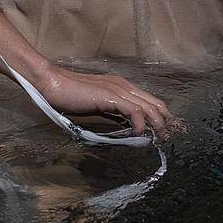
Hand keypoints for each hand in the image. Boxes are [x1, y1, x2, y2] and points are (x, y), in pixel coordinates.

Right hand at [40, 64, 183, 137]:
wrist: (54, 84)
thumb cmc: (71, 95)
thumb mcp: (99, 105)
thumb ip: (114, 113)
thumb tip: (127, 127)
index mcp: (122, 86)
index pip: (150, 100)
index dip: (160, 115)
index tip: (163, 130)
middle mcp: (124, 85)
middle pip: (155, 103)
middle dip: (165, 121)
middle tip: (168, 137)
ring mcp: (118, 89)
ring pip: (148, 107)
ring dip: (157, 124)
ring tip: (160, 138)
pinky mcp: (111, 96)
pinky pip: (134, 111)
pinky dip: (140, 124)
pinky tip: (139, 134)